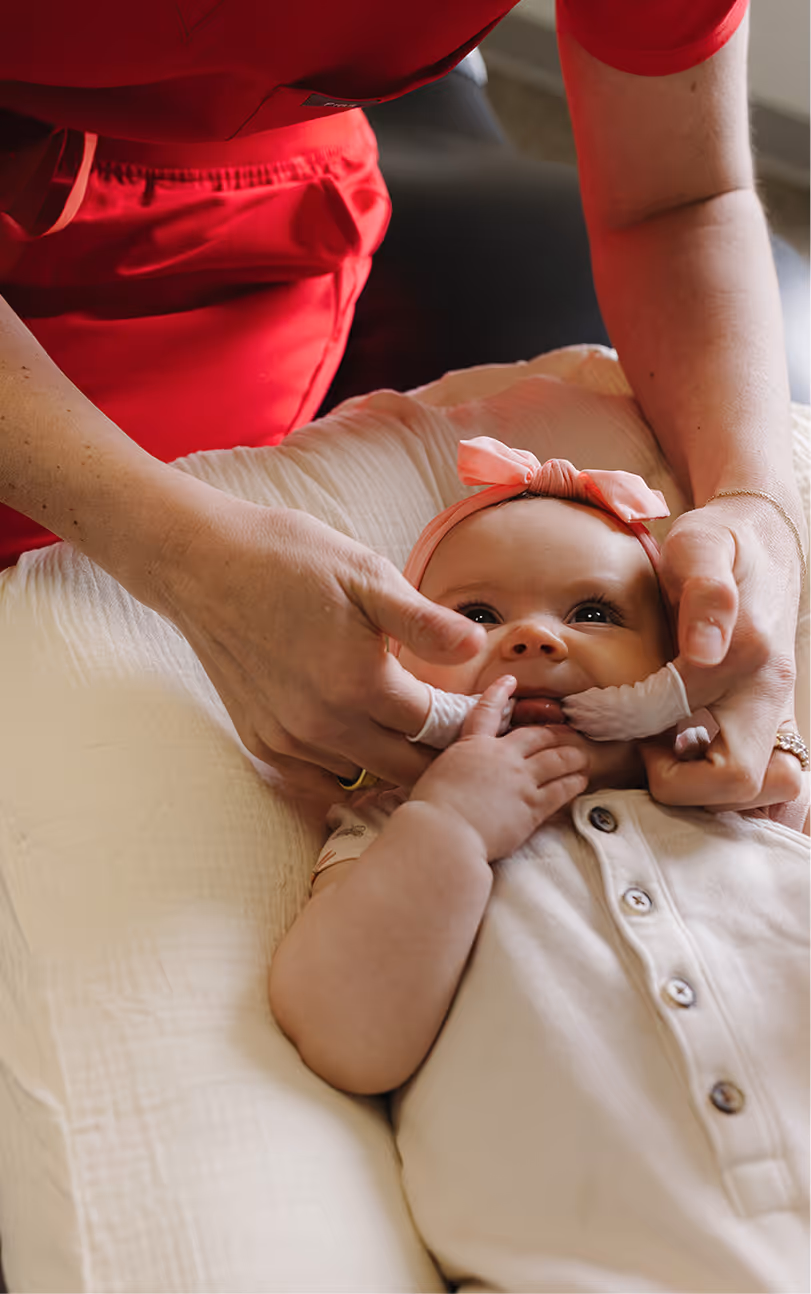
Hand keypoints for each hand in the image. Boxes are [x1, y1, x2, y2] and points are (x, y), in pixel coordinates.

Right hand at [156, 495, 485, 784]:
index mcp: (360, 683)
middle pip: (407, 768)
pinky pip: (319, 782)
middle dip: (440, 754)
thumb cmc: (292, 560)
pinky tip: (362, 742)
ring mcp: (288, 739)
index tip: (489, 709)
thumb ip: (423, 623)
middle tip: (460, 730)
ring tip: (412, 733)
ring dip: (393, 764)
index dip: (471, 720)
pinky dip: (347, 771)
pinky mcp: (262, 742)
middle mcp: (324, 724)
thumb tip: (477, 648)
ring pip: (365, 777)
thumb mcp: (367, 575)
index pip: (439, 728)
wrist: (205, 565)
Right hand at [410, 677, 588, 860]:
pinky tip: (581, 781)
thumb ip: (455, 769)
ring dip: (573, 756)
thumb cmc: (431, 809)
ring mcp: (520, 781)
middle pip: (537, 735)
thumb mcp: (438, 775)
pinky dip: (574, 783)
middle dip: (554, 733)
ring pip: (557, 759)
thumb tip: (457, 775)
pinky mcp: (532, 806)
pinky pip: (561, 789)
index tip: (510, 682)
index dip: (500, 693)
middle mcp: (501, 757)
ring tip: (583, 756)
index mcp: (472, 747)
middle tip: (566, 733)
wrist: (443, 833)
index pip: (487, 712)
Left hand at [646, 494, 804, 807]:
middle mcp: (772, 695)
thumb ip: (704, 590)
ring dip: (707, 789)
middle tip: (644, 744)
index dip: (656, 749)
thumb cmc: (718, 542)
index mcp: (753, 658)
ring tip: (665, 750)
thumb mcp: (701, 544)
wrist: (760, 539)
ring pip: (765, 791)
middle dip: (682, 784)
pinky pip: (769, 780)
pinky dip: (726, 787)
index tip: (620, 718)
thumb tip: (704, 651)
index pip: (709, 734)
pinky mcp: (772, 720)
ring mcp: (777, 712)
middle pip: (744, 785)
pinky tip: (685, 756)